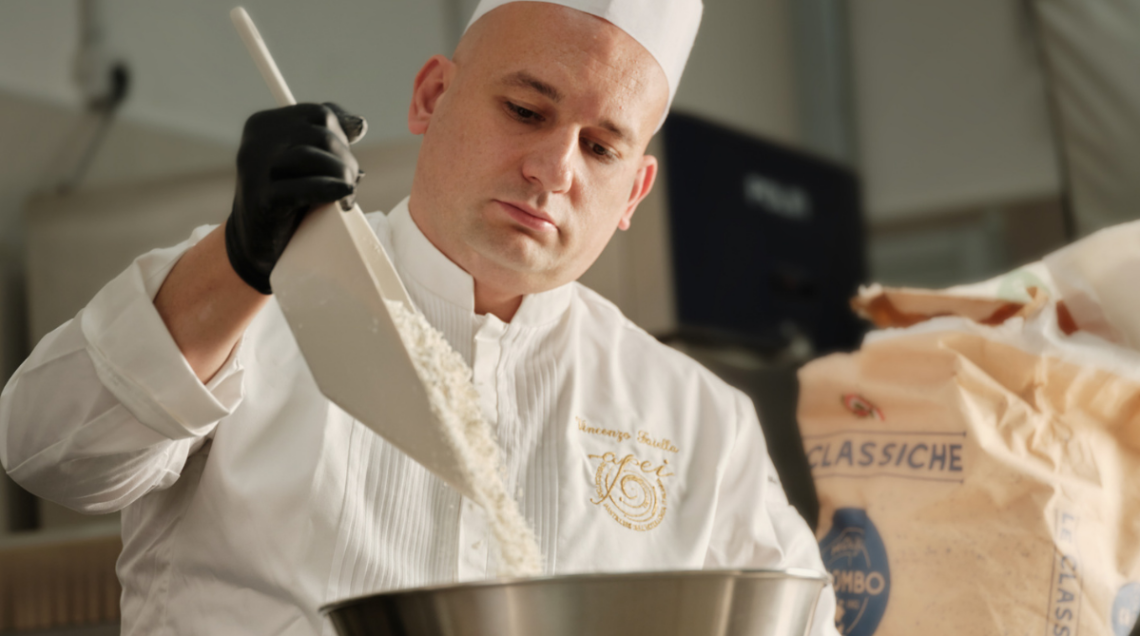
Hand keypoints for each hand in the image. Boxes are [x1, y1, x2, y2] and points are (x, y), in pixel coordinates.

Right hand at [225, 102, 366, 293]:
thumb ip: (326, 139)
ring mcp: (255, 169)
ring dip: (341, 176)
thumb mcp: (304, 163)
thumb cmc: (289, 197)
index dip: (342, 137)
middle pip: (321, 136)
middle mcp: (256, 141)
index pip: (320, 113)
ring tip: (348, 195)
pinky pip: (300, 188)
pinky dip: (328, 190)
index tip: (343, 161)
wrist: (257, 243)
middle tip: (350, 184)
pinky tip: (344, 196)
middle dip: (345, 161)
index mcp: (265, 124)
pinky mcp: (260, 200)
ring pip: (311, 157)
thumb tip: (359, 124)